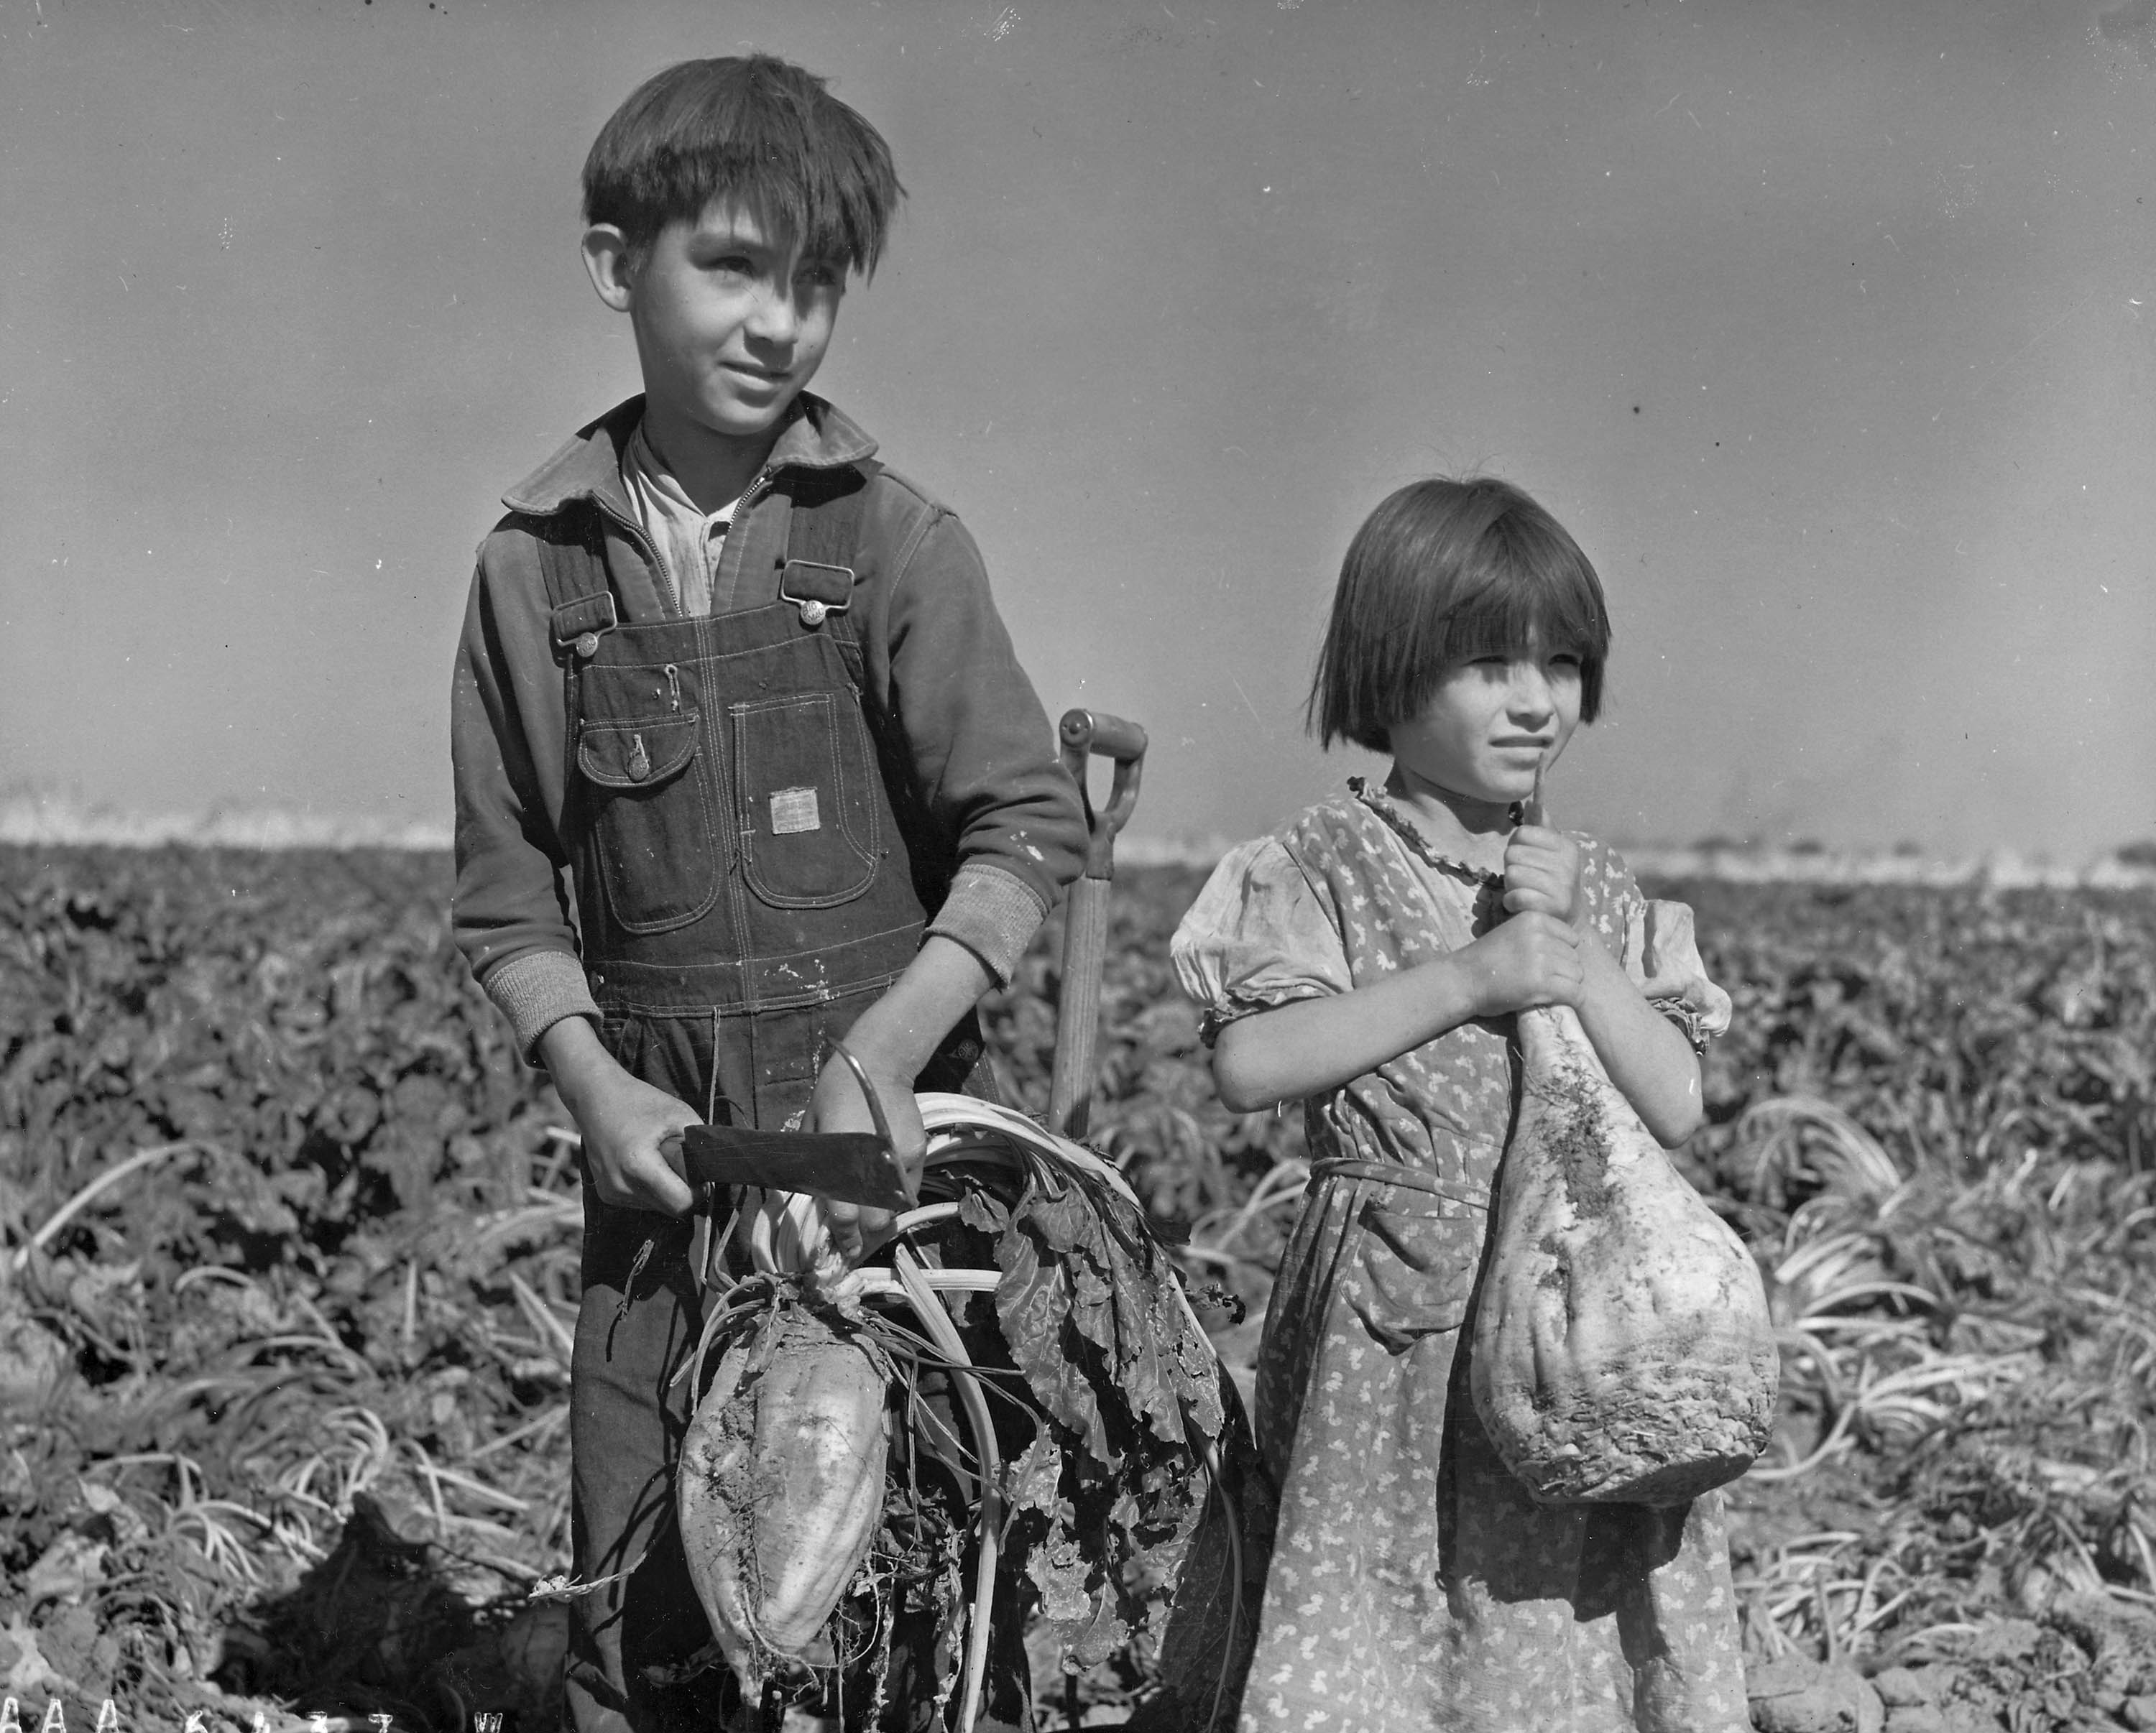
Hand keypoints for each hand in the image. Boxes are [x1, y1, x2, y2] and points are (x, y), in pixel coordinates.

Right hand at [540, 1020, 698, 1215]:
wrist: (595, 1098)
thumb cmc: (640, 1102)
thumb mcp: (678, 1114)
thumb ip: (699, 1144)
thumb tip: (715, 1167)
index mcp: (637, 1167)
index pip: (681, 1204)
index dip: (698, 1193)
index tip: (701, 1176)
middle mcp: (620, 1186)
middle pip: (669, 1208)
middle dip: (683, 1191)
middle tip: (682, 1163)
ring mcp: (610, 1193)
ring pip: (655, 1206)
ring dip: (665, 1190)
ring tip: (658, 1159)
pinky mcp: (606, 1194)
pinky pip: (641, 1201)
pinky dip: (650, 1188)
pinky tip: (643, 1164)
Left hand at [807, 1048, 925, 1262]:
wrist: (877, 1064)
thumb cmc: (834, 1094)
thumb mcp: (813, 1130)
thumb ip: (817, 1166)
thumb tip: (815, 1199)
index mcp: (845, 1161)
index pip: (845, 1214)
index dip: (843, 1237)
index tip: (841, 1249)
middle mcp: (876, 1165)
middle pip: (875, 1220)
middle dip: (864, 1237)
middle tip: (854, 1244)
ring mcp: (902, 1159)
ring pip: (896, 1207)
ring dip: (883, 1220)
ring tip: (870, 1225)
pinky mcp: (917, 1151)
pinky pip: (909, 1187)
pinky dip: (898, 1198)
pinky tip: (886, 1198)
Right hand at [1458, 911, 1585, 1017]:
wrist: (1463, 979)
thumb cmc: (1486, 959)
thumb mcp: (1513, 932)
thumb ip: (1539, 935)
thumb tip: (1572, 950)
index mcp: (1535, 918)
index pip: (1571, 938)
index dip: (1562, 954)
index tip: (1548, 965)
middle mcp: (1541, 935)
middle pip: (1575, 957)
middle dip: (1565, 971)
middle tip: (1546, 981)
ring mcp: (1542, 959)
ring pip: (1577, 975)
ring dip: (1567, 986)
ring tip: (1547, 991)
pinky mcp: (1541, 983)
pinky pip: (1575, 993)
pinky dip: (1573, 1001)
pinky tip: (1562, 1003)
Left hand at [1502, 824, 1585, 927]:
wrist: (1567, 923)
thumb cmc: (1552, 884)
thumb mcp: (1551, 855)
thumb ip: (1541, 829)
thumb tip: (1531, 800)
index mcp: (1565, 847)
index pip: (1521, 833)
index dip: (1516, 847)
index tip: (1527, 861)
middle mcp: (1567, 864)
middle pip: (1512, 854)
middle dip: (1512, 868)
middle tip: (1526, 881)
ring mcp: (1562, 886)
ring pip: (1511, 874)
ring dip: (1512, 887)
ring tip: (1527, 893)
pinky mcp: (1553, 907)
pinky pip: (1514, 896)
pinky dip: (1511, 903)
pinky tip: (1522, 905)